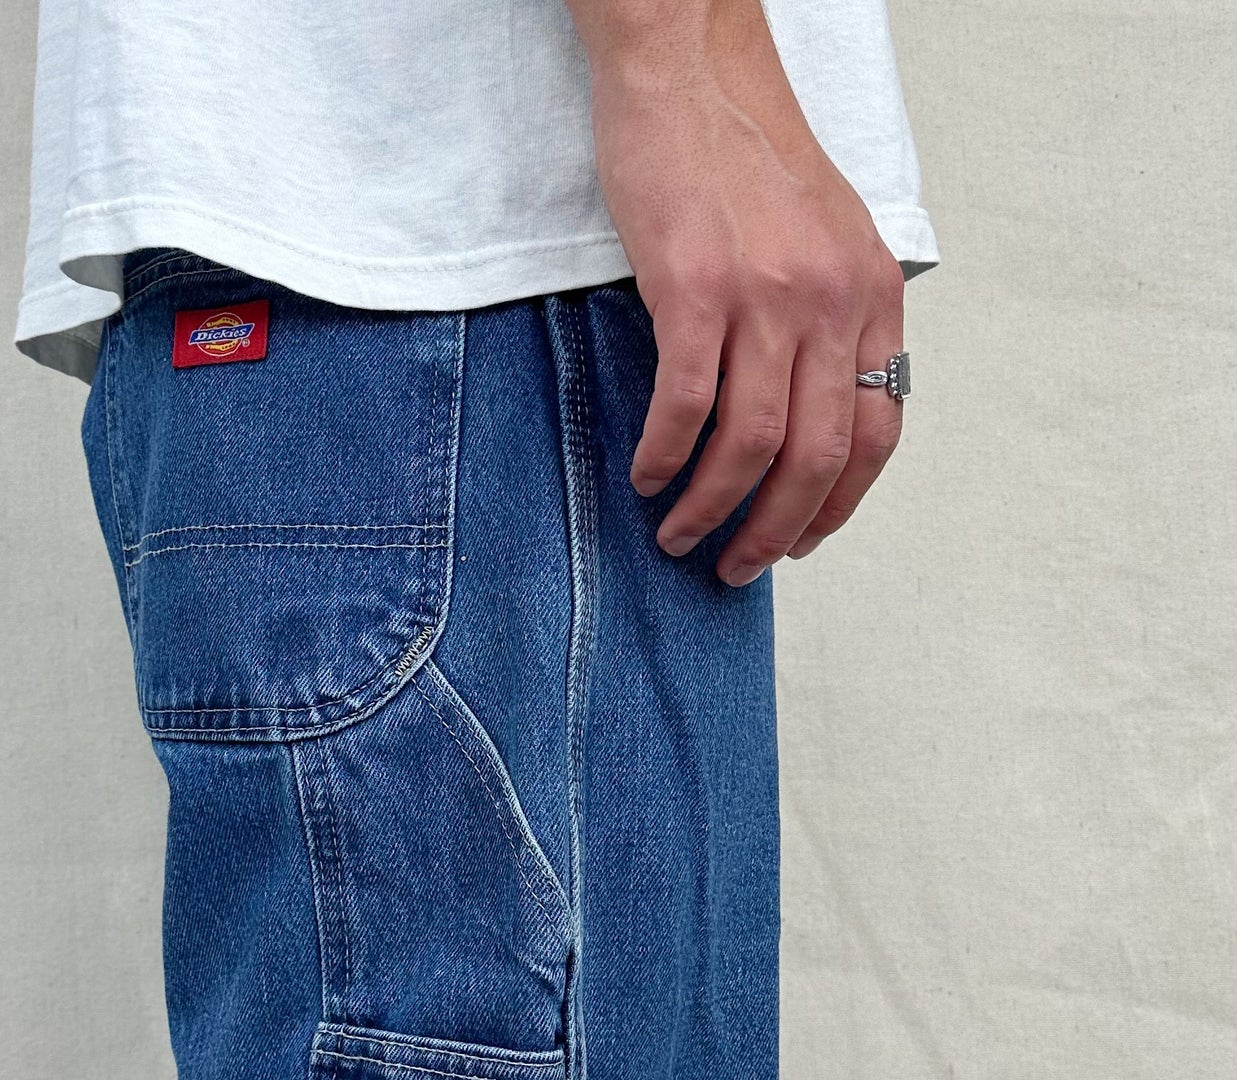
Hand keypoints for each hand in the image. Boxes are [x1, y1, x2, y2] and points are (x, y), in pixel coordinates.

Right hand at [576, 0, 906, 583]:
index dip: (840, 504)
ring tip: (681, 536)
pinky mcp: (695, 288)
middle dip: (778, 531)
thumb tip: (808, 412)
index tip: (805, 541)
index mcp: (871, 295)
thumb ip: (831, 320)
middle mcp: (830, 301)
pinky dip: (664, 456)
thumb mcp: (826, 237)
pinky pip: (686, 405)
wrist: (690, 68)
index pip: (877, 431)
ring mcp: (765, 296)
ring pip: (752, 446)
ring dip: (714, 510)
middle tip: (739, 568)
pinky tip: (646, 476)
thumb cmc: (745, 153)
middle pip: (818, 456)